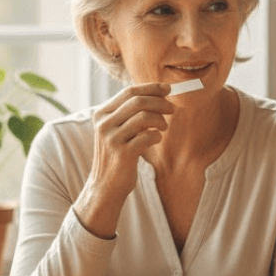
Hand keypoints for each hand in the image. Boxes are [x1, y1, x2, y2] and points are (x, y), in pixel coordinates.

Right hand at [75, 83, 175, 237]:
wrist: (105, 186)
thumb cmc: (116, 156)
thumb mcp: (117, 132)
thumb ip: (129, 115)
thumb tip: (157, 96)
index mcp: (102, 114)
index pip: (129, 92)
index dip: (151, 88)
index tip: (167, 88)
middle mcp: (104, 124)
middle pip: (138, 102)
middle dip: (160, 102)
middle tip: (173, 108)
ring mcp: (112, 139)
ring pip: (144, 117)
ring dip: (160, 120)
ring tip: (163, 127)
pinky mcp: (122, 153)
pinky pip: (147, 136)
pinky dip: (156, 136)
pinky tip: (156, 139)